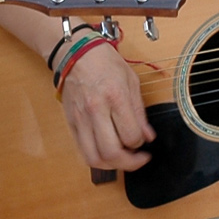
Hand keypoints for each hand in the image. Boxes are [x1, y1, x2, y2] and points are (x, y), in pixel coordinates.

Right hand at [58, 41, 156, 170]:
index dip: (141, 144)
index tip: (144, 142)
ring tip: (122, 159)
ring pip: (94, 157)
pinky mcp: (71, 123)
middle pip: (111, 152)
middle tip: (137, 159)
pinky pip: (83, 150)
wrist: (76, 53)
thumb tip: (148, 136)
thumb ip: (139, 112)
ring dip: (111, 165)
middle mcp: (95, 110)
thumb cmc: (105, 63)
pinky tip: (107, 152)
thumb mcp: (131, 81)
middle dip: (129, 163)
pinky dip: (97, 158)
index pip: (131, 136)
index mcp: (115, 97)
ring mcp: (81, 118)